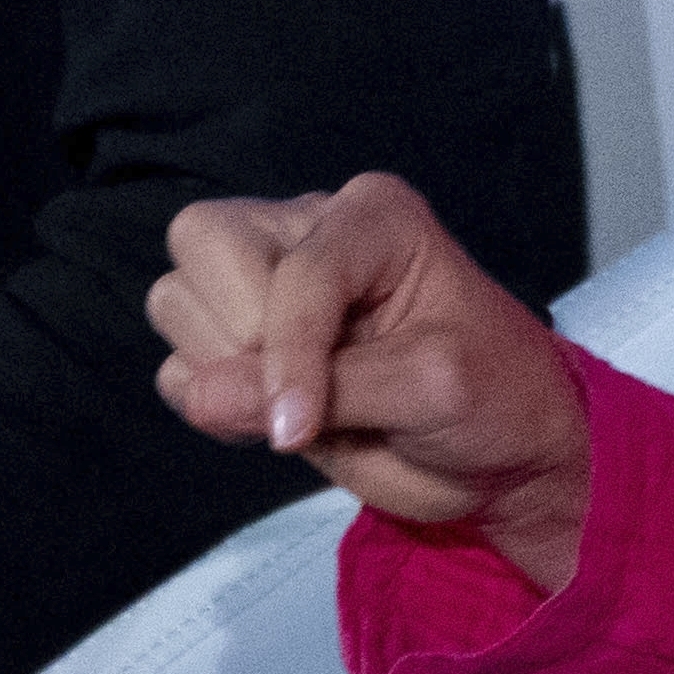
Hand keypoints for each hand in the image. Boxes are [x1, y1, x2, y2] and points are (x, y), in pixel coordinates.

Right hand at [152, 173, 593, 594]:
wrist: (498, 455)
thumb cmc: (489, 399)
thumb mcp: (435, 388)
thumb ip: (329, 388)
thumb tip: (200, 391)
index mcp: (371, 217)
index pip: (296, 269)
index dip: (290, 353)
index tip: (297, 431)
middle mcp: (309, 231)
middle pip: (203, 239)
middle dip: (241, 333)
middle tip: (311, 394)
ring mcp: (266, 284)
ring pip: (175, 298)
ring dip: (222, 369)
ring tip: (310, 408)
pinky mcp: (238, 346)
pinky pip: (175, 366)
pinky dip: (210, 403)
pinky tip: (283, 422)